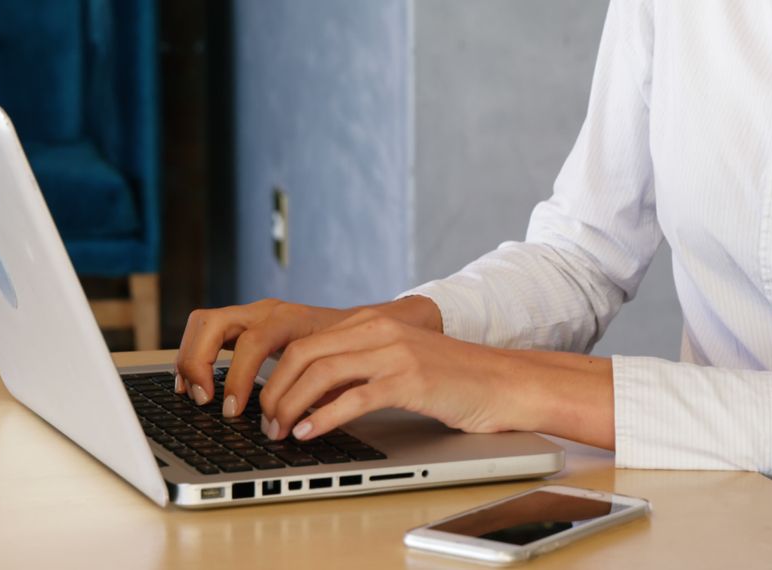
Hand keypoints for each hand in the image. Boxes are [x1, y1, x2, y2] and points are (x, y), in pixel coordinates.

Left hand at [259, 310, 523, 439]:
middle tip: (265, 423)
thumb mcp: (400, 362)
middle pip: (303, 355)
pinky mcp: (411, 380)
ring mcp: (395, 353)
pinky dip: (324, 418)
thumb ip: (360, 369)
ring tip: (281, 432)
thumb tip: (312, 398)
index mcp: (373, 323)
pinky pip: (353, 398)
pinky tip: (310, 433)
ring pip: (321, 373)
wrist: (506, 382)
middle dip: (274, 391)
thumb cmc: (455, 379)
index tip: (265, 406)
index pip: (305, 343)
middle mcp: (380, 330)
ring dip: (291, 406)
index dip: (276, 376)